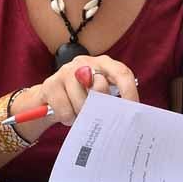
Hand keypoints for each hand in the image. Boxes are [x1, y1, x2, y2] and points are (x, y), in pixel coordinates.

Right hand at [11, 56, 137, 140]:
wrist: (50, 99)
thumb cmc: (82, 97)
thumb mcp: (100, 94)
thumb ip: (112, 98)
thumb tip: (127, 114)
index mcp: (103, 63)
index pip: (122, 73)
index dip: (129, 92)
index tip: (131, 110)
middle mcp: (85, 62)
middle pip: (100, 86)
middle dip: (102, 107)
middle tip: (99, 115)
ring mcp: (65, 71)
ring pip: (82, 102)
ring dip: (83, 115)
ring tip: (80, 114)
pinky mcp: (50, 85)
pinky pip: (65, 110)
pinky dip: (69, 119)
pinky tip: (68, 115)